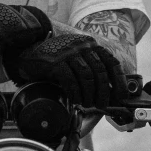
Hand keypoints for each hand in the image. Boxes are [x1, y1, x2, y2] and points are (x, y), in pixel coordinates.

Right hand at [2, 34, 127, 108]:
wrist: (28, 54)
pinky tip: (76, 100)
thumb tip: (108, 92)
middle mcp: (81, 45)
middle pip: (100, 71)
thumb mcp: (75, 60)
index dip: (119, 80)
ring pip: (87, 76)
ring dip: (90, 94)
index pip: (111, 62)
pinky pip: (70, 80)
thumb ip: (90, 69)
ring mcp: (68, 52)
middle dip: (104, 92)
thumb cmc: (54, 61)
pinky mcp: (56, 61)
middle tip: (103, 105)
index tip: (122, 95)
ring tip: (88, 104)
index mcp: (90, 44)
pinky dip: (75, 93)